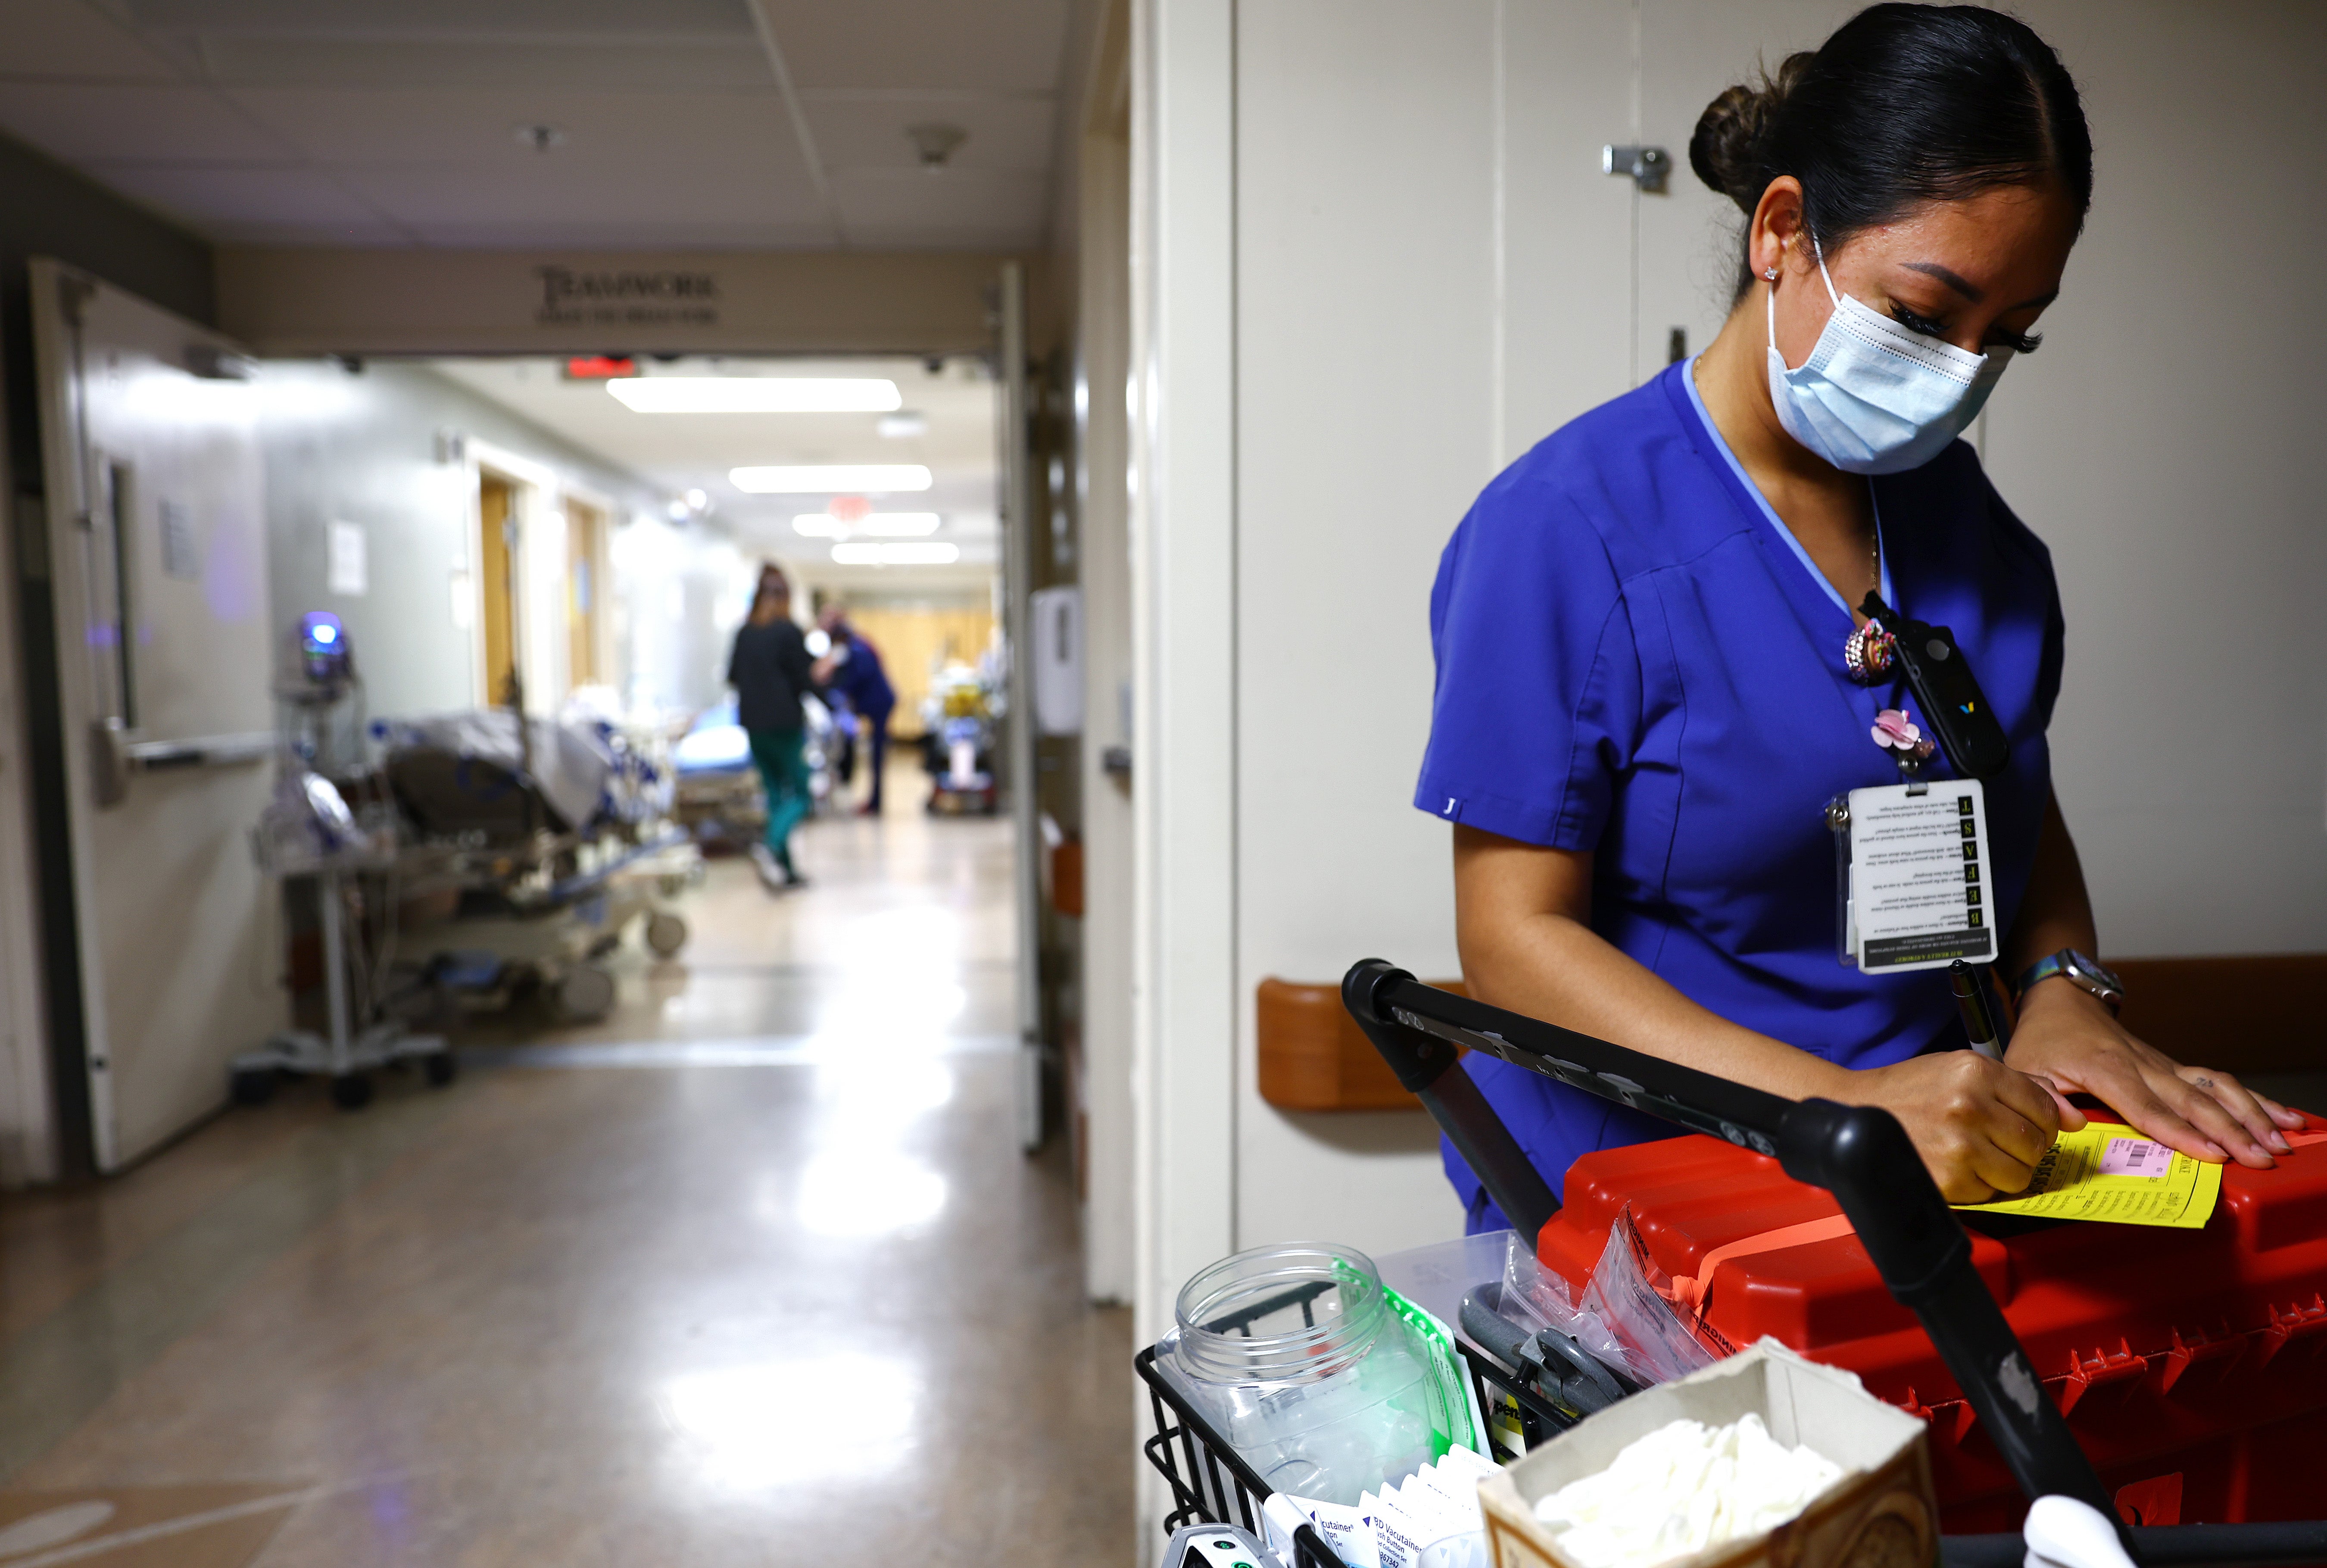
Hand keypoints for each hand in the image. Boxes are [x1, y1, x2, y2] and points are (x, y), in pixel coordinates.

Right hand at [1844, 1051, 2066, 1202]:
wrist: (1852, 1109)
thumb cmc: (1910, 1090)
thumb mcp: (1962, 1069)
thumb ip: (2024, 1088)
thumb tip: (2075, 1118)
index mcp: (1976, 1071)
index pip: (2045, 1108)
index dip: (2041, 1122)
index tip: (2023, 1125)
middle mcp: (1969, 1105)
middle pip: (2036, 1144)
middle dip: (2023, 1148)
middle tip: (1996, 1141)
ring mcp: (1958, 1145)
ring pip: (2020, 1174)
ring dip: (2004, 1170)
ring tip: (1976, 1154)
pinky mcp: (1948, 1179)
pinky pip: (1990, 1192)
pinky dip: (1978, 1185)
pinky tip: (1956, 1165)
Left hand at [2006, 980, 2300, 1168]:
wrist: (2062, 999)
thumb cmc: (2043, 1039)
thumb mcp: (2025, 1068)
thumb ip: (2042, 1098)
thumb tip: (2068, 1124)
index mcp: (2106, 1069)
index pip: (2148, 1108)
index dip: (2181, 1133)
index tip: (2213, 1154)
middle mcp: (2142, 1065)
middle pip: (2193, 1101)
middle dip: (2231, 1131)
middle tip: (2262, 1158)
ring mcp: (2163, 1064)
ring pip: (2215, 1087)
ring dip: (2251, 1114)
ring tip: (2282, 1139)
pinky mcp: (2173, 1066)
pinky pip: (2217, 1081)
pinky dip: (2251, 1098)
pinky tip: (2281, 1115)